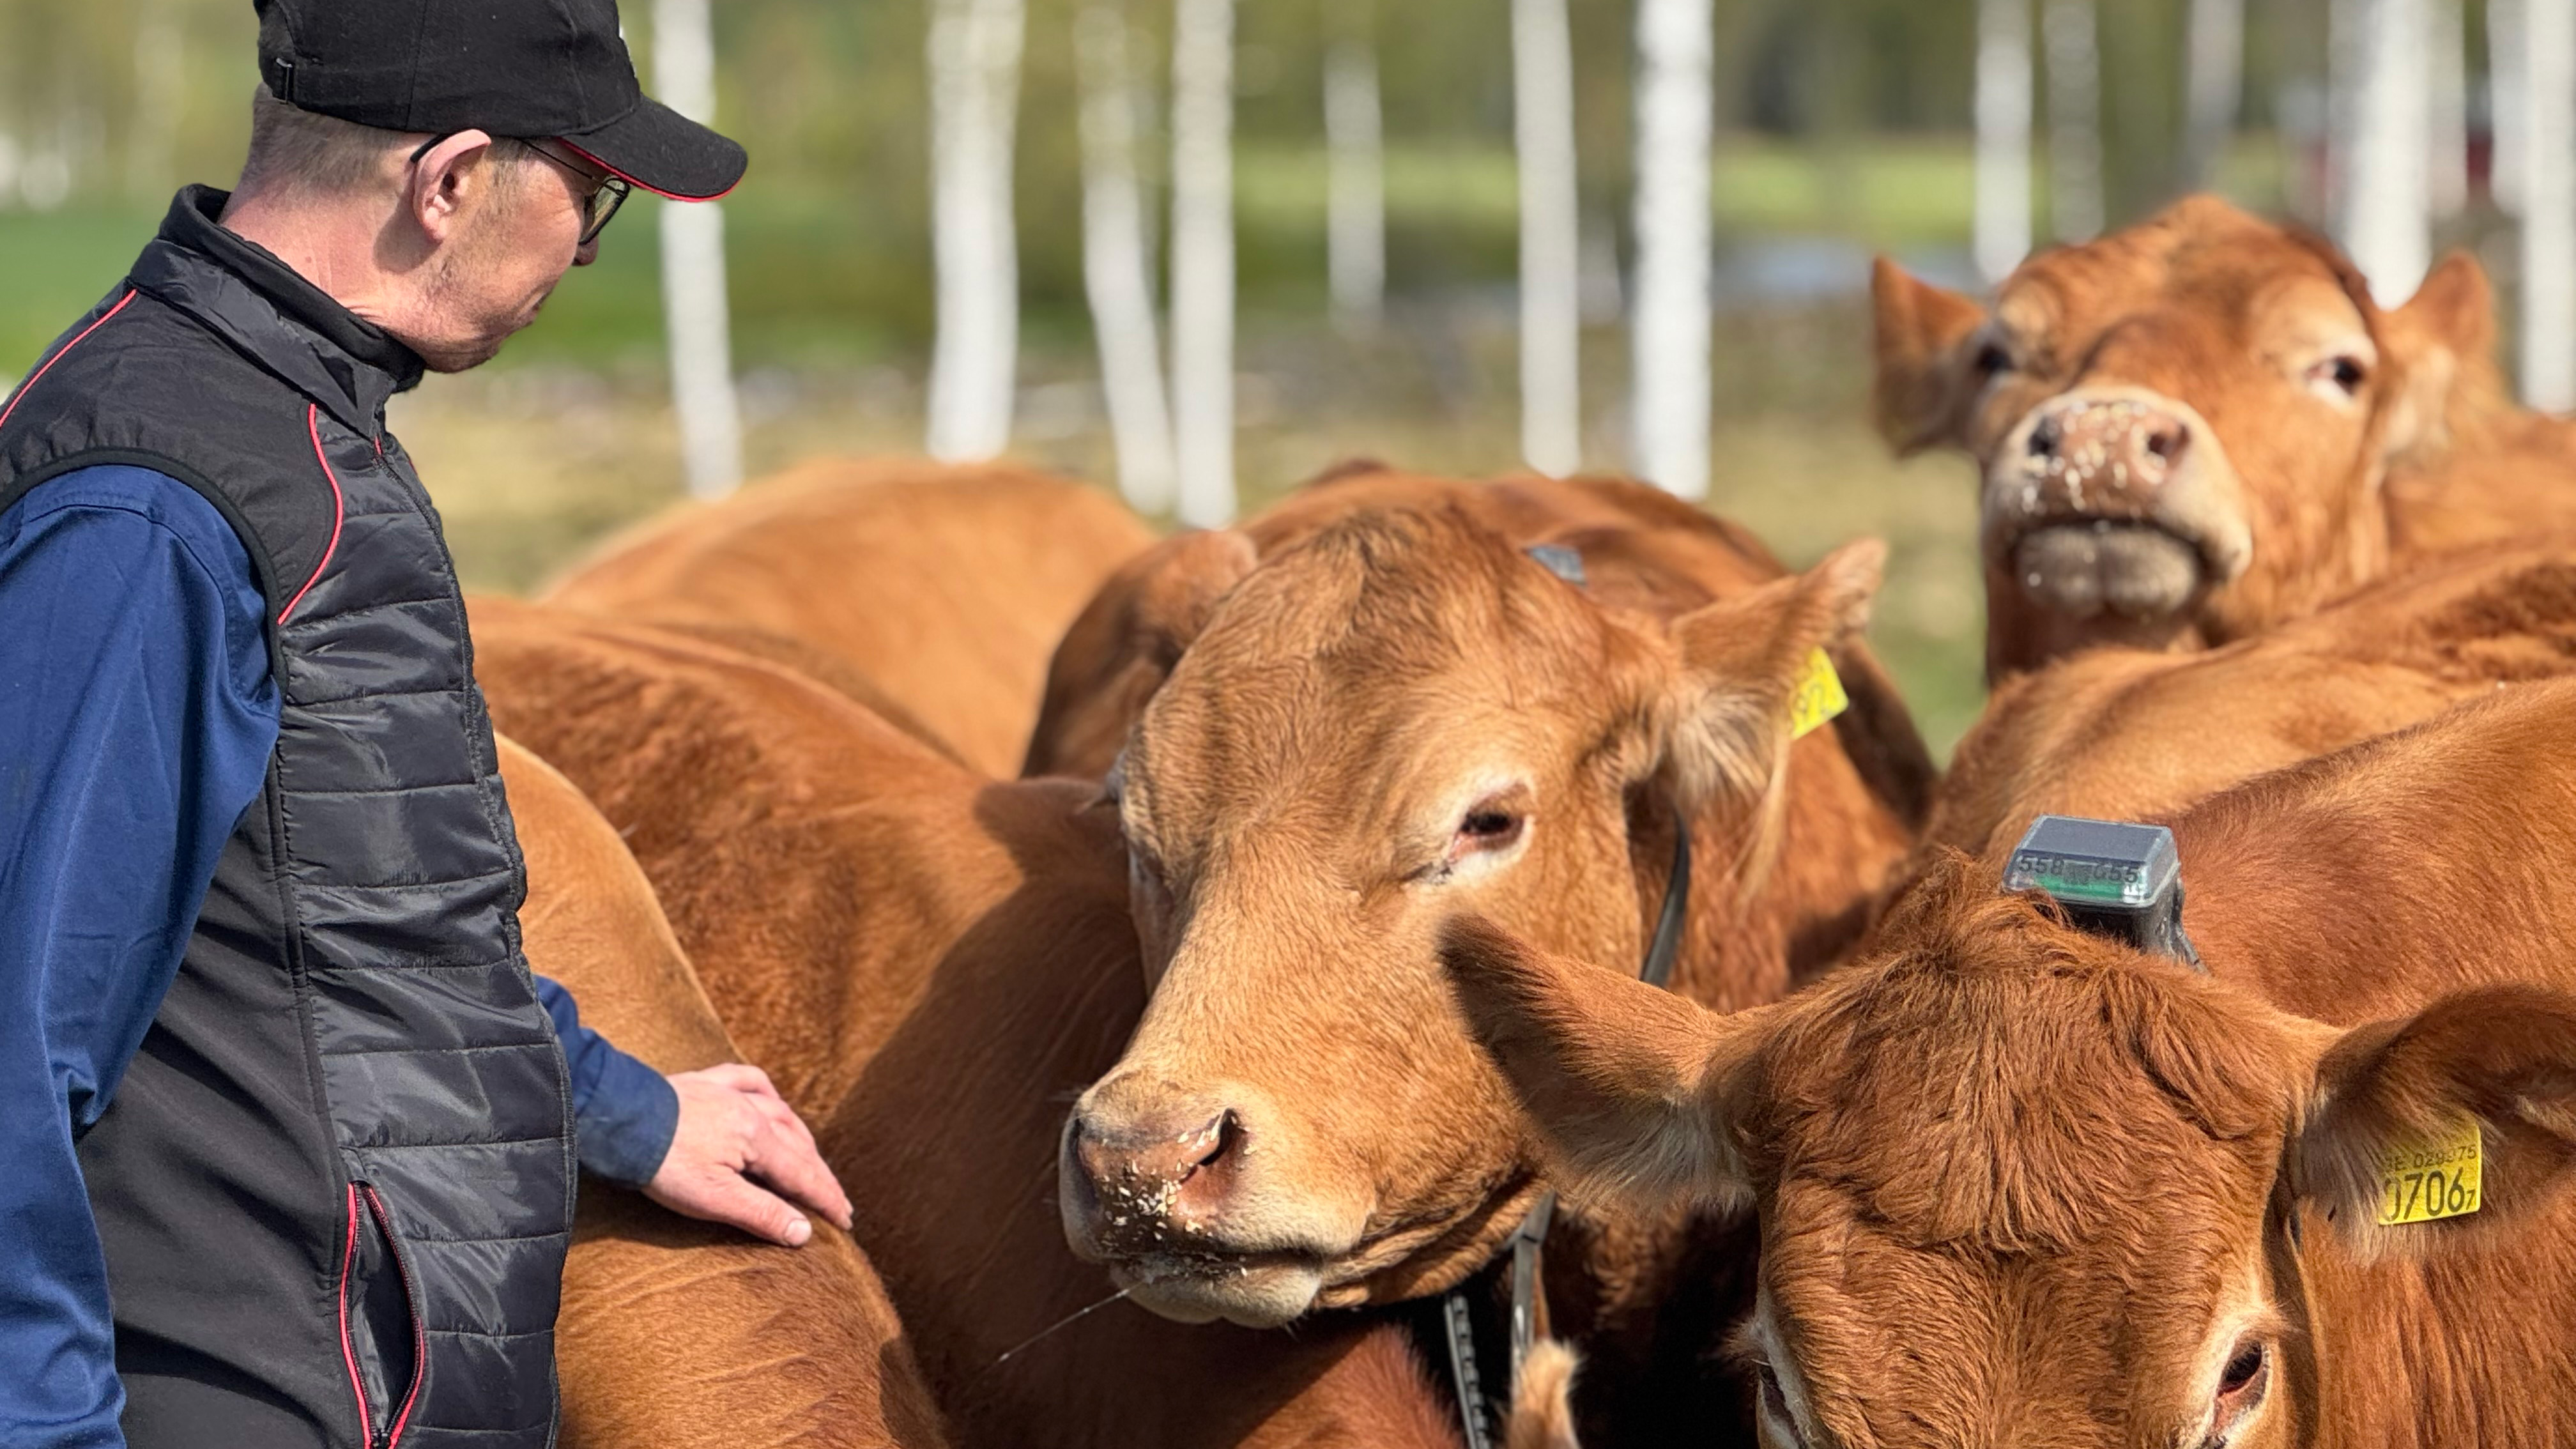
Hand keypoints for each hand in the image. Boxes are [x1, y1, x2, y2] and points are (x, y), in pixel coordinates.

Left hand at [644, 1063, 854, 1246]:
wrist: (617, 1120)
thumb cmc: (664, 1165)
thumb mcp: (713, 1199)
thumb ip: (761, 1214)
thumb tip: (803, 1232)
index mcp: (758, 1140)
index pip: (803, 1175)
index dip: (826, 1199)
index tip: (846, 1220)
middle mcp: (752, 1111)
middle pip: (799, 1145)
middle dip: (820, 1175)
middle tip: (837, 1200)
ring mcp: (729, 1094)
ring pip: (781, 1112)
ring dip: (801, 1138)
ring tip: (812, 1157)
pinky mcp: (706, 1083)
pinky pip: (748, 1080)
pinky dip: (767, 1092)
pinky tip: (771, 1100)